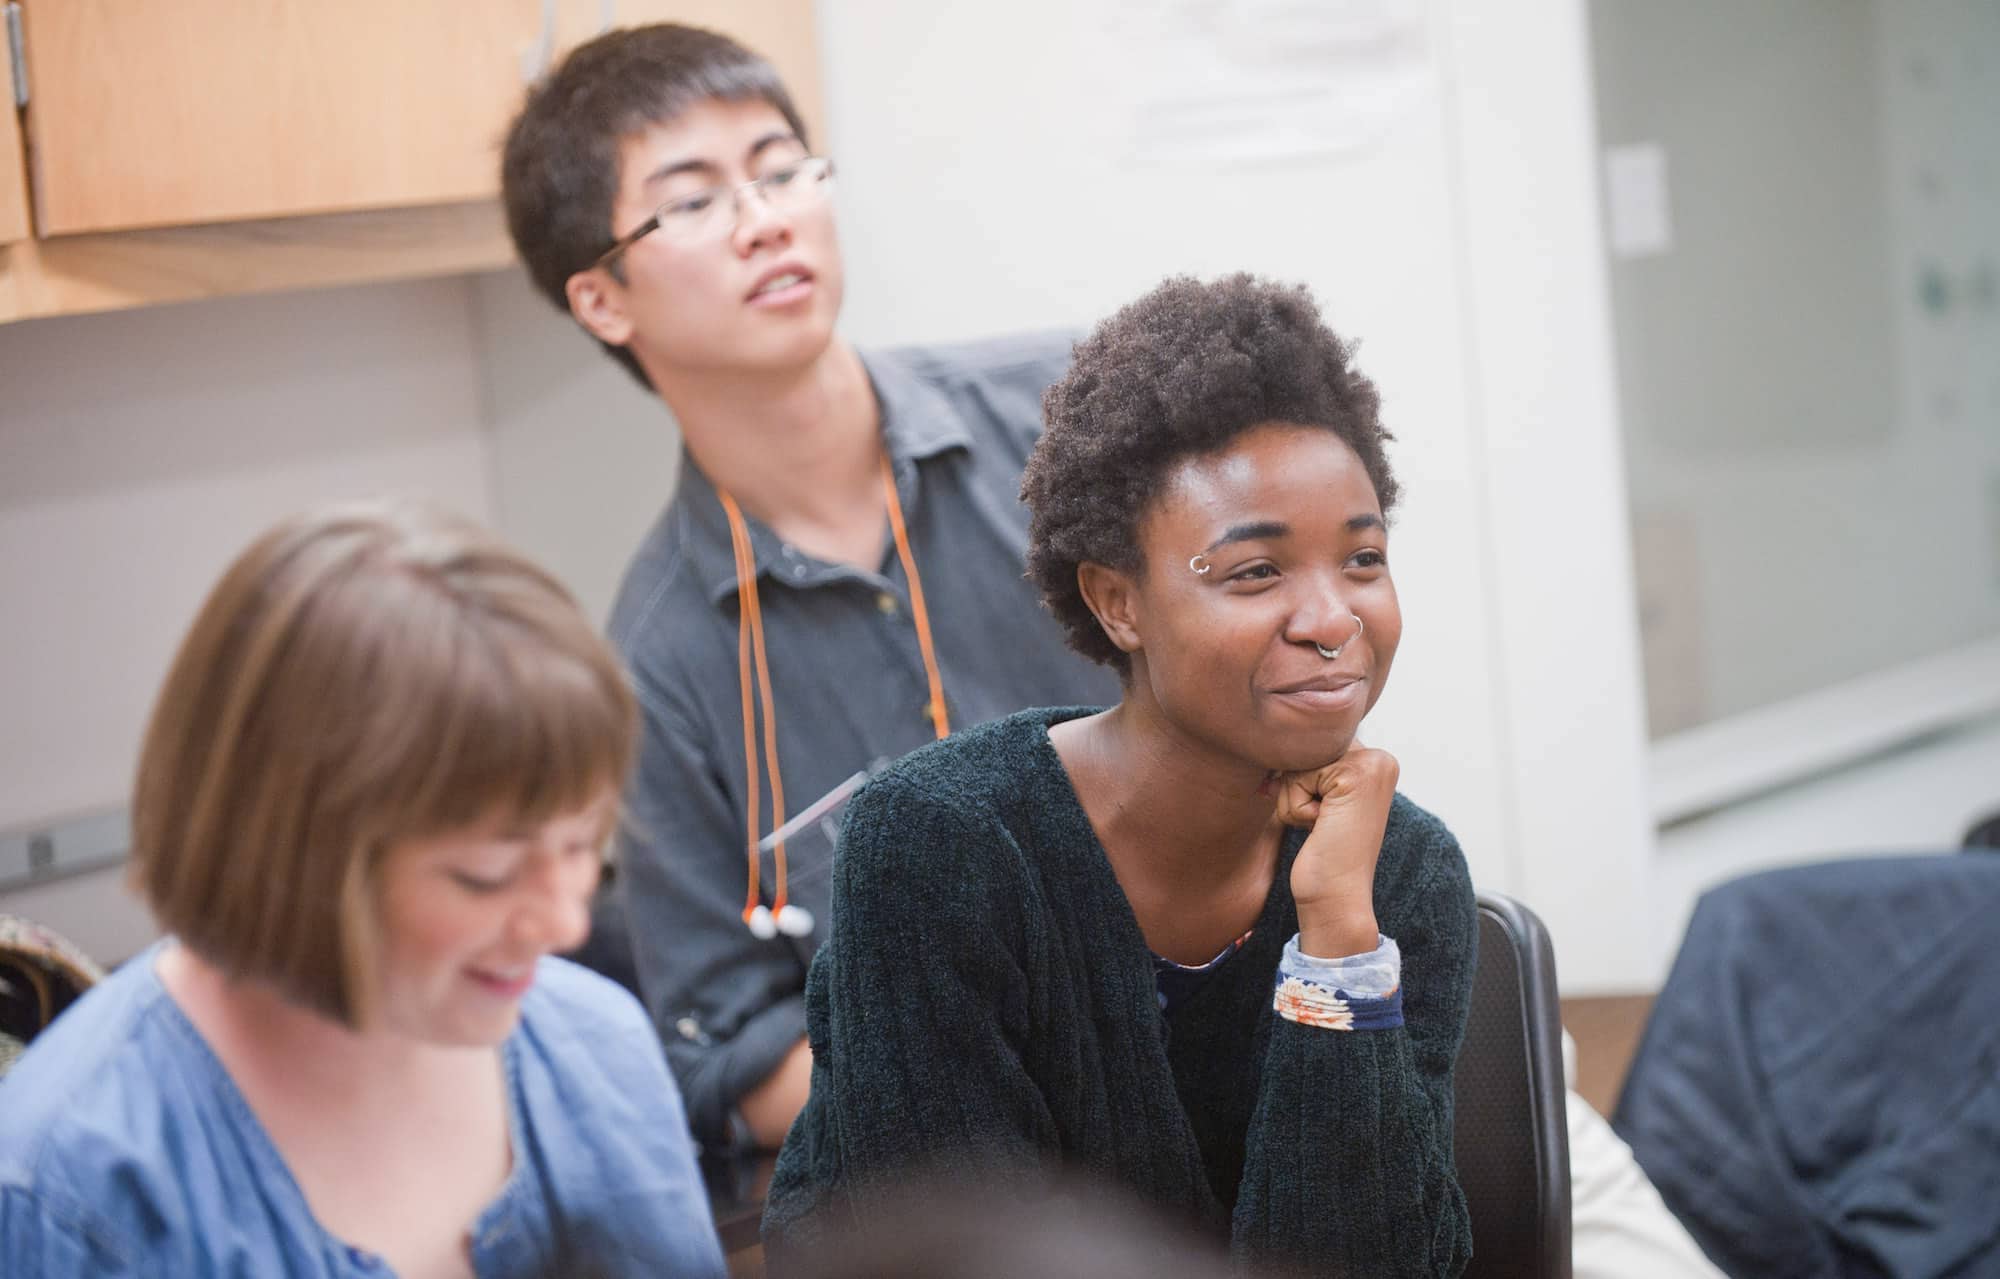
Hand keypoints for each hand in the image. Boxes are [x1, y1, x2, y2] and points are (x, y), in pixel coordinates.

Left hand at [1274, 747, 1398, 957]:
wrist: (1337, 898)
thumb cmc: (1322, 854)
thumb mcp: (1317, 797)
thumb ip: (1309, 764)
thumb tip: (1269, 737)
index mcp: (1376, 762)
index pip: (1311, 747)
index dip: (1300, 783)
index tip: (1323, 817)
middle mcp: (1381, 758)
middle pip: (1303, 749)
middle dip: (1296, 789)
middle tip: (1323, 824)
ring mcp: (1372, 765)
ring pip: (1296, 763)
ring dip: (1294, 800)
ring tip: (1323, 827)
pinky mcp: (1354, 776)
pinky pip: (1296, 779)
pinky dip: (1296, 809)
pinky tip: (1321, 829)